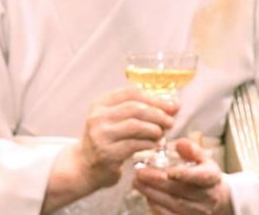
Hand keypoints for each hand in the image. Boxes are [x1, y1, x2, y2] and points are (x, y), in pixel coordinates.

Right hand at [42, 88, 177, 212]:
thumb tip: (173, 105)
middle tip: (171, 122)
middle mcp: (98, 116)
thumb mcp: (115, 119)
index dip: (155, 98)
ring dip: (155, 129)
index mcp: (101, 103)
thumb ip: (140, 111)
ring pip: (135, 126)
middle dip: (158, 114)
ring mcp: (101, 135)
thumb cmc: (107, 140)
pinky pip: (134, 145)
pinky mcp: (107, 153)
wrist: (85, 165)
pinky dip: (149, 144)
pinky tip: (155, 145)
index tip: (172, 106)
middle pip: (135, 108)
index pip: (131, 93)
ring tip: (162, 134)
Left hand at [132, 138, 232, 214]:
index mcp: (211, 177)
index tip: (169, 172)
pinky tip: (146, 195)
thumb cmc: (203, 173)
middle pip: (181, 191)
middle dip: (157, 182)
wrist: (215, 198)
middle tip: (139, 174)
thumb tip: (180, 144)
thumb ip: (192, 149)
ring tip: (137, 183)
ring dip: (153, 194)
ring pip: (174, 205)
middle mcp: (207, 197)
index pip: (200, 177)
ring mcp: (198, 211)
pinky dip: (156, 206)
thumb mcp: (202, 159)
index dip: (185, 175)